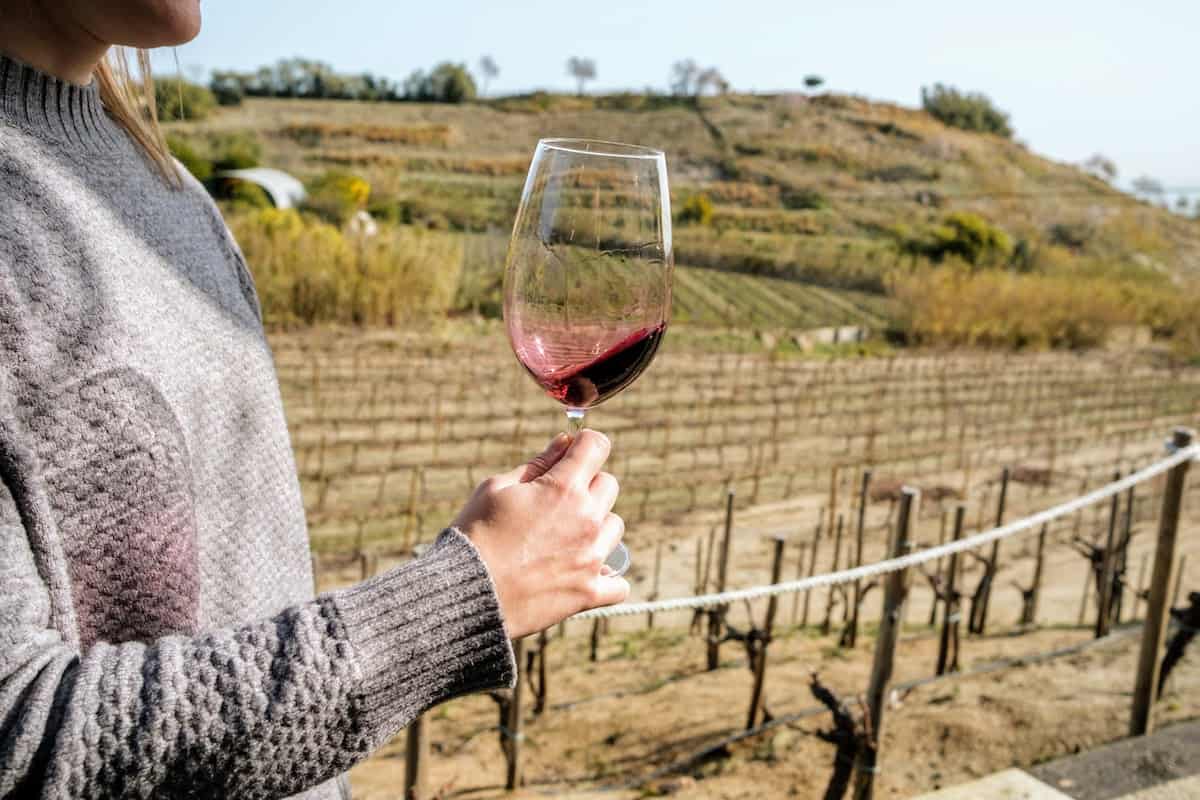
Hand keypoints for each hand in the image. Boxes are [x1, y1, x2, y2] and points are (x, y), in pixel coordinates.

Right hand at [452, 429, 629, 637]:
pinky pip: (619, 583)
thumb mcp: (497, 488)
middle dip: (586, 486)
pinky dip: (604, 578)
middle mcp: (586, 519)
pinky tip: (581, 574)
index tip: (572, 455)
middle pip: (609, 484)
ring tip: (563, 540)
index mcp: (563, 488)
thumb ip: (537, 464)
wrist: (465, 592)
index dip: (583, 445)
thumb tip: (564, 443)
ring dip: (596, 527)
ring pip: (615, 527)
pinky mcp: (589, 592)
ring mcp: (591, 557)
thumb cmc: (475, 534)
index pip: (597, 445)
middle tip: (556, 502)